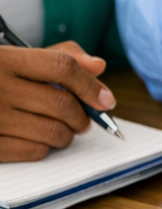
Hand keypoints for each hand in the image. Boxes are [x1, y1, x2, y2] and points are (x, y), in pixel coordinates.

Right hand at [0, 42, 114, 161]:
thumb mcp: (11, 56)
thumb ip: (56, 56)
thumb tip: (98, 66)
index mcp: (2, 59)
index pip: (62, 67)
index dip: (90, 85)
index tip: (105, 100)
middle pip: (62, 104)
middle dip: (83, 117)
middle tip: (83, 120)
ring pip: (53, 132)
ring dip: (66, 135)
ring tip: (61, 130)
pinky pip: (33, 152)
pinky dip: (43, 148)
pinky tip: (36, 140)